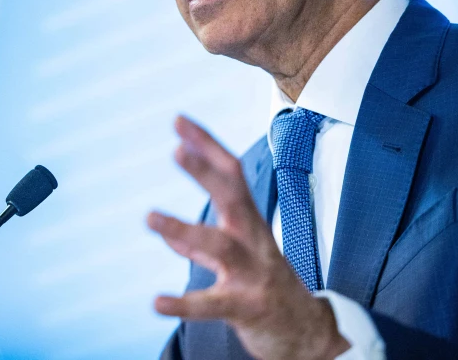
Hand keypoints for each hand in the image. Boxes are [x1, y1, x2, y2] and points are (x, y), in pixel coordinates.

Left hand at [147, 115, 349, 359]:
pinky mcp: (245, 308)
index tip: (179, 121)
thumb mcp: (236, 259)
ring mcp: (251, 274)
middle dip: (206, 173)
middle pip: (233, 199)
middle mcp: (253, 243)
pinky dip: (183, 303)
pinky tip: (157, 302)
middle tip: (177, 150)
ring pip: (220, 247)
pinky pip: (212, 305)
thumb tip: (169, 234)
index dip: (207, 147)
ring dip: (183, 229)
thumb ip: (200, 246)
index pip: (231, 176)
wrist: (308, 336)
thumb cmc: (265, 289)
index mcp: (249, 225)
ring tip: (150, 216)